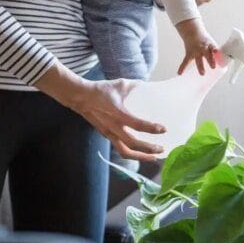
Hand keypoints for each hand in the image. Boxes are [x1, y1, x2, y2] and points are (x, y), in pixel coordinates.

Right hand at [35, 65, 164, 160]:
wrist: (80, 97)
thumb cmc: (101, 90)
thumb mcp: (120, 84)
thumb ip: (136, 86)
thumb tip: (151, 87)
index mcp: (117, 113)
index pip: (137, 124)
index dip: (151, 128)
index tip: (163, 129)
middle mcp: (113, 126)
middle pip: (133, 144)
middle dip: (149, 149)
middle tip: (162, 149)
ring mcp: (109, 133)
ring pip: (125, 152)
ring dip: (141, 157)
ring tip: (153, 157)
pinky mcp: (107, 136)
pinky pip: (120, 149)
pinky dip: (132, 153)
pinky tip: (141, 152)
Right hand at [175, 18, 218, 74]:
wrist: (192, 32)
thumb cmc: (204, 40)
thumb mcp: (211, 43)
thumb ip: (216, 52)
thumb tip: (225, 60)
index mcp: (210, 45)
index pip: (214, 48)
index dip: (216, 50)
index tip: (217, 53)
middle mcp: (203, 48)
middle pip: (207, 54)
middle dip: (210, 60)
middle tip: (213, 66)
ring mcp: (195, 51)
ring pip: (198, 59)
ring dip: (200, 66)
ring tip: (202, 73)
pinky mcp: (189, 53)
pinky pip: (185, 61)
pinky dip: (182, 67)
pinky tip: (179, 73)